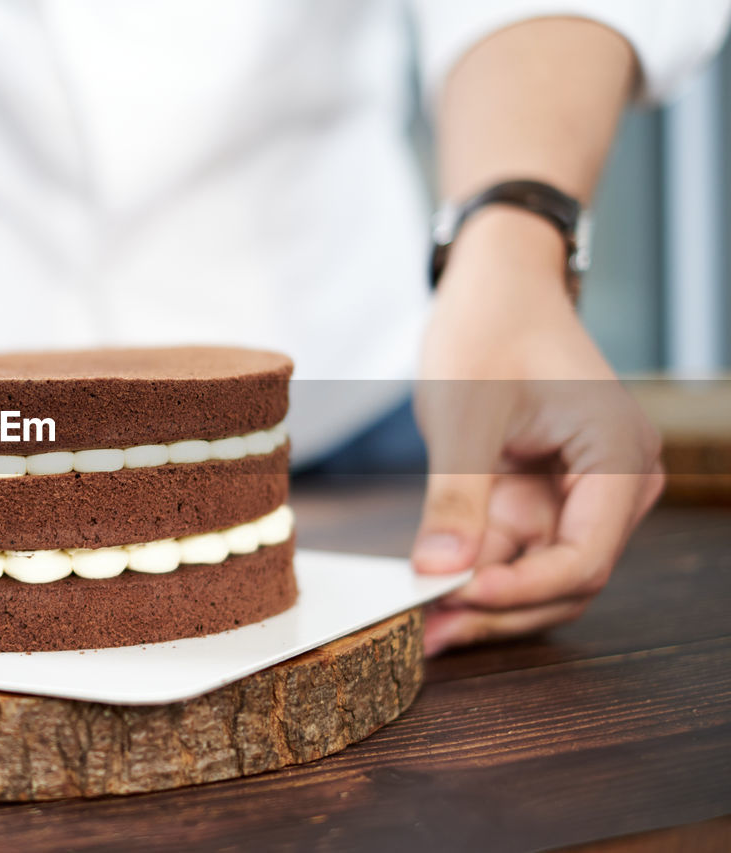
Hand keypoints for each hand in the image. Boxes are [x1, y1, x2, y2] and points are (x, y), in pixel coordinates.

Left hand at [412, 209, 663, 655]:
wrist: (494, 287)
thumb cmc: (489, 328)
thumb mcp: (465, 413)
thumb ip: (457, 495)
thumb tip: (441, 574)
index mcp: (616, 455)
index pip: (584, 556)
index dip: (520, 590)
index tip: (453, 599)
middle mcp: (613, 484)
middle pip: (567, 580)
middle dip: (497, 611)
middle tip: (426, 635)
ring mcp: (580, 495)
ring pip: (540, 578)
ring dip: (483, 606)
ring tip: (418, 630)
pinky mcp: (543, 498)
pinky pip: (516, 554)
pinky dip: (474, 576)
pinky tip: (427, 596)